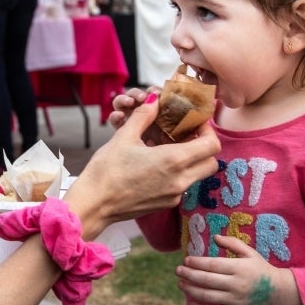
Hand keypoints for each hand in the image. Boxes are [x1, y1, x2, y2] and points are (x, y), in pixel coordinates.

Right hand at [64, 93, 219, 236]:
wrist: (93, 205)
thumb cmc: (106, 172)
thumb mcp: (124, 137)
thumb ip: (143, 116)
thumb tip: (154, 99)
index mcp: (173, 160)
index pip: (212, 145)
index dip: (207, 130)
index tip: (194, 123)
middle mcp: (180, 181)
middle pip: (212, 163)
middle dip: (204, 147)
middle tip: (187, 136)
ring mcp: (174, 196)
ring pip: (198, 175)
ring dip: (192, 161)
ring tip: (170, 149)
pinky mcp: (166, 205)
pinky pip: (183, 186)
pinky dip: (178, 174)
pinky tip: (158, 166)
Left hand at [177, 234, 302, 304]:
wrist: (276, 291)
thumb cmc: (259, 268)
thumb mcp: (249, 252)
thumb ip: (232, 243)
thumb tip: (215, 237)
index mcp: (239, 268)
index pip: (213, 265)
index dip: (197, 263)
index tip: (186, 259)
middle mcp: (236, 285)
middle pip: (207, 280)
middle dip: (189, 275)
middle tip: (178, 270)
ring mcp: (235, 300)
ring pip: (207, 297)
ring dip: (190, 290)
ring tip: (180, 283)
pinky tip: (191, 302)